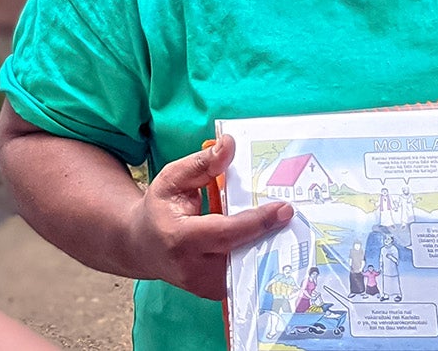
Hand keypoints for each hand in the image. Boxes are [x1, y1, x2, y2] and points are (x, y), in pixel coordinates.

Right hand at [128, 134, 293, 298]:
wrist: (143, 246)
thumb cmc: (160, 209)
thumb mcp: (173, 179)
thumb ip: (203, 164)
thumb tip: (229, 145)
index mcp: (180, 238)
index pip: (225, 232)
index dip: (257, 222)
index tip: (284, 209)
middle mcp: (192, 268)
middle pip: (242, 254)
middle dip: (270, 236)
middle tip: (294, 217)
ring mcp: (204, 286)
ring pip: (247, 270)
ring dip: (268, 249)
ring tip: (287, 228)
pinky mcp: (214, 292)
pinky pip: (244, 277)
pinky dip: (259, 259)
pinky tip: (271, 241)